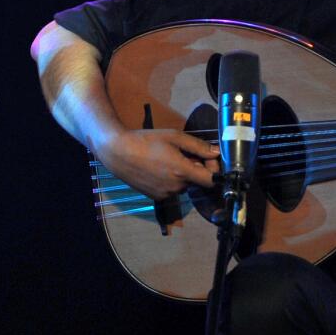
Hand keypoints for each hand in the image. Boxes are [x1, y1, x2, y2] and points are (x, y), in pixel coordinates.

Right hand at [95, 128, 220, 201]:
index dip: (214, 170)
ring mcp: (166, 194)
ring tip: (167, 160)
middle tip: (183, 153)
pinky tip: (159, 168)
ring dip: (183, 175)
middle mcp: (176, 187)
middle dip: (196, 168)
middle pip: (197, 181)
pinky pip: (172, 190)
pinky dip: (171, 181)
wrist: (118, 153)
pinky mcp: (157, 197)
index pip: (211, 180)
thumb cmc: (146, 141)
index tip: (208, 159)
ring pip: (184, 185)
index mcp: (182, 171)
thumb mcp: (174, 137)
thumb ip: (198, 146)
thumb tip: (217, 152)